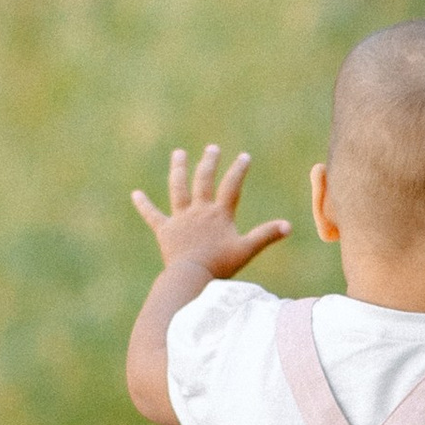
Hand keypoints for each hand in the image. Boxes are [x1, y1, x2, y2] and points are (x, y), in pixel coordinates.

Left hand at [129, 142, 290, 282]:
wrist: (190, 276)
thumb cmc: (220, 266)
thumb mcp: (246, 250)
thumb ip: (266, 236)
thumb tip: (288, 226)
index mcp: (219, 214)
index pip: (231, 186)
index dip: (239, 170)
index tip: (244, 156)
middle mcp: (198, 211)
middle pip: (203, 180)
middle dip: (209, 162)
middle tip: (212, 148)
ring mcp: (180, 219)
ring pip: (178, 188)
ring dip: (178, 169)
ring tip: (178, 153)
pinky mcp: (165, 230)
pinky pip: (152, 215)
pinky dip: (144, 205)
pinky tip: (135, 194)